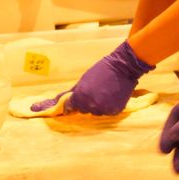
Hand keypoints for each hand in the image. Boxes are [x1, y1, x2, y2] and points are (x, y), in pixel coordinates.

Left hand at [31, 41, 153, 115]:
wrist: (123, 67)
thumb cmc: (101, 70)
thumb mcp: (82, 80)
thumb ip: (70, 94)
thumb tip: (59, 102)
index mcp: (80, 97)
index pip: (68, 108)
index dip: (66, 106)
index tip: (55, 106)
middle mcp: (90, 106)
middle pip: (83, 110)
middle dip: (85, 102)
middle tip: (94, 90)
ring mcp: (103, 110)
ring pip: (95, 112)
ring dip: (97, 105)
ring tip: (104, 91)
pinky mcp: (114, 111)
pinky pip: (107, 112)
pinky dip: (108, 106)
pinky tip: (110, 95)